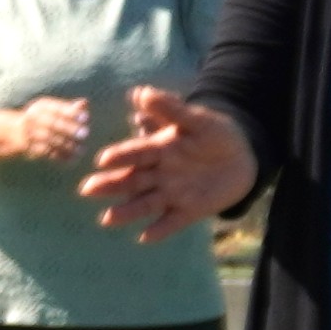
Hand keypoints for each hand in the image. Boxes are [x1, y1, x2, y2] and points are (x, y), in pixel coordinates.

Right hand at [0, 92, 92, 166]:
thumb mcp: (54, 110)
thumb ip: (70, 108)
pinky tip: (72, 159)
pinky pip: (45, 153)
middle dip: (70, 129)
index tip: (86, 118)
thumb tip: (85, 103)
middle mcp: (32, 118)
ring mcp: (28, 133)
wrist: (16, 132)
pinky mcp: (28, 148)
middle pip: (52, 123)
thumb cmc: (44, 119)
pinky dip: (59, 156)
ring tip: (81, 150)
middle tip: (85, 134)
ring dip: (67, 145)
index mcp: (40, 106)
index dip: (71, 113)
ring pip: (50, 140)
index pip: (56, 108)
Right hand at [78, 83, 255, 241]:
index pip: (135, 153)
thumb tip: (140, 92)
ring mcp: (172, 194)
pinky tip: (145, 237)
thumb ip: (170, 108)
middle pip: (131, 180)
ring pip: (145, 203)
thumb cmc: (216, 134)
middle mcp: (158, 173)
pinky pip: (172, 222)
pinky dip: (159, 230)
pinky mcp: (188, 211)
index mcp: (158, 149)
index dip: (121, 156)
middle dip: (110, 185)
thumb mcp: (196, 119)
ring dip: (127, 211)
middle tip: (88, 190)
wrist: (242, 158)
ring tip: (107, 219)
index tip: (102, 160)